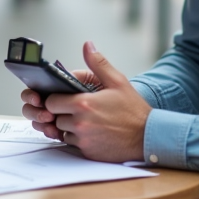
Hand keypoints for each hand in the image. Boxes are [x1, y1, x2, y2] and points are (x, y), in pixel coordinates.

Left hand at [21, 42, 148, 162]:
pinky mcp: (87, 152)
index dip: (56, 99)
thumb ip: (98, 63)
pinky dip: (78, 139)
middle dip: (62, 113)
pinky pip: (73, 144)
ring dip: (69, 127)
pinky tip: (92, 132)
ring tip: (86, 120)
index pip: (51, 102)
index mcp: (83, 103)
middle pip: (55, 118)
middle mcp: (80, 123)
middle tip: (77, 109)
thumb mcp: (117, 81)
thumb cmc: (133, 110)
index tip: (64, 98)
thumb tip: (87, 46)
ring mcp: (83, 140)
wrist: (148, 136)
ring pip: (62, 132)